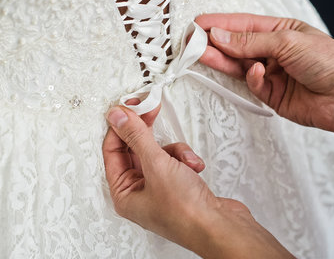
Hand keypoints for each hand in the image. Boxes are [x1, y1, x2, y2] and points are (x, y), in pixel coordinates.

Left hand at [103, 104, 293, 258]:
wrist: (220, 227)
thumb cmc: (187, 212)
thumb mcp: (157, 165)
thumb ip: (136, 137)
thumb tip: (118, 117)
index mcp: (124, 193)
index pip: (112, 150)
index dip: (120, 126)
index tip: (131, 107)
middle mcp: (139, 192)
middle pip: (135, 150)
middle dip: (147, 133)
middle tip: (150, 111)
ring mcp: (160, 189)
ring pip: (158, 153)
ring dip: (173, 150)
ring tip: (182, 159)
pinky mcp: (179, 186)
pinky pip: (174, 161)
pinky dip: (185, 159)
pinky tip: (193, 167)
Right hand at [196, 13, 333, 154]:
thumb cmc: (329, 62)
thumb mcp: (288, 42)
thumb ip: (250, 41)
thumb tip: (219, 35)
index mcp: (281, 31)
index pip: (243, 25)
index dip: (219, 24)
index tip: (197, 24)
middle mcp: (273, 51)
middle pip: (236, 45)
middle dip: (214, 42)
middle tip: (190, 41)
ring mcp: (272, 73)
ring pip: (239, 65)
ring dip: (221, 59)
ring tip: (200, 54)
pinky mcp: (271, 94)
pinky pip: (252, 84)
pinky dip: (252, 78)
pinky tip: (257, 72)